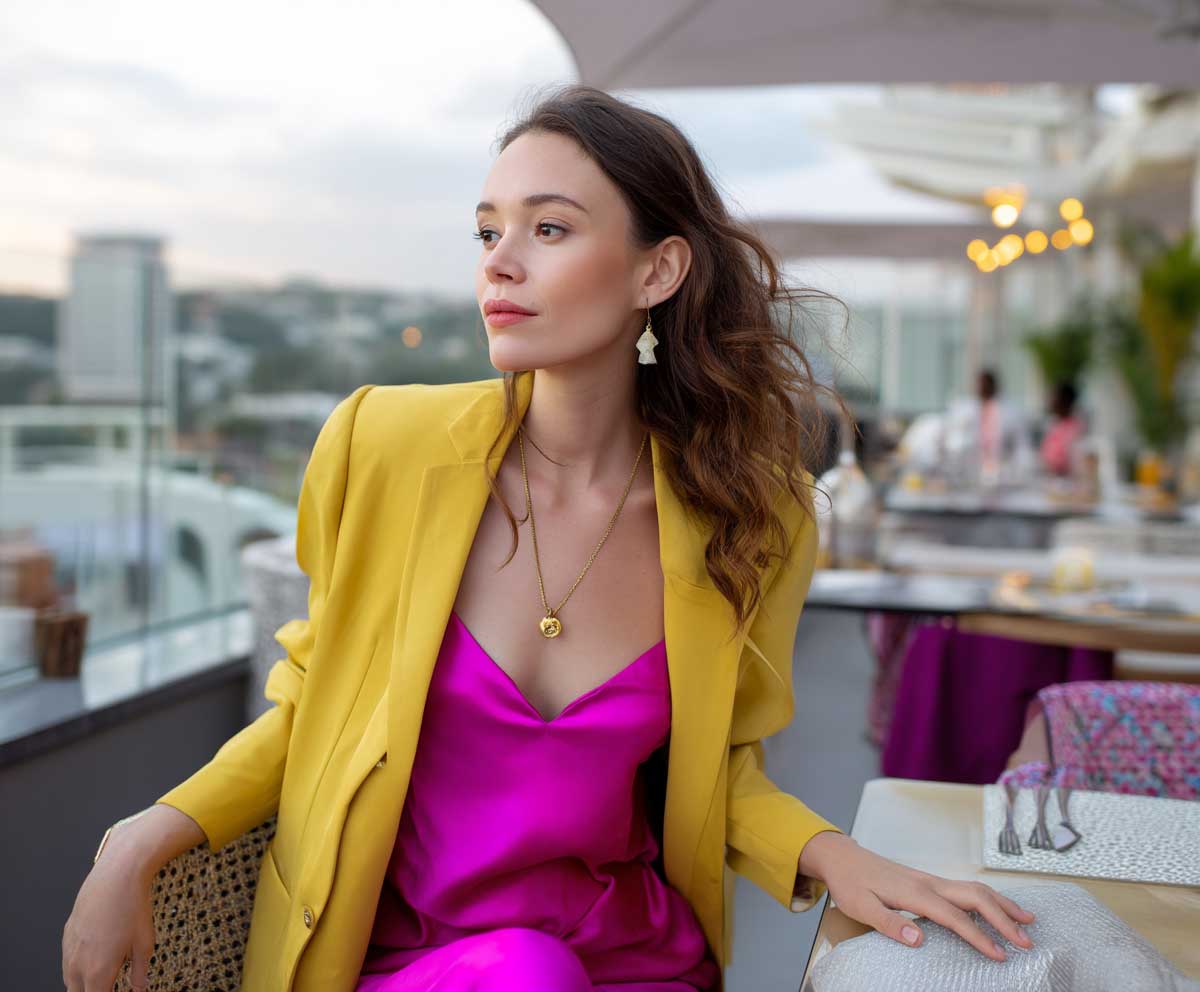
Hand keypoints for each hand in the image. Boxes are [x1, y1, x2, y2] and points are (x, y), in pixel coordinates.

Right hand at [62, 829, 156, 990]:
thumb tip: (140, 989)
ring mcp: (69, 950)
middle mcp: (77, 965)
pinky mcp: (67, 936)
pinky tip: (95, 959)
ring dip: (85, 984)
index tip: (119, 991)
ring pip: (70, 981)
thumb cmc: (132, 908)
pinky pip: (68, 962)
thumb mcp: (144, 945)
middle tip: (112, 984)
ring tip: (105, 979)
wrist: (116, 877)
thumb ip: (140, 974)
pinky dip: (79, 968)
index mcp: (98, 973)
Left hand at [798, 831, 1034, 960]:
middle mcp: (929, 883)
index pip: (954, 917)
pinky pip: (966, 888)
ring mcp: (931, 880)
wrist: (842, 857)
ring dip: (1002, 905)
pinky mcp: (929, 881)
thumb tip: (919, 940)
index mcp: (915, 892)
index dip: (979, 937)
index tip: (999, 956)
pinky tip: (998, 909)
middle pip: (975, 896)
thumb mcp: (861, 907)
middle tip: (1026, 941)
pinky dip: (989, 898)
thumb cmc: (850, 883)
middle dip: (1003, 918)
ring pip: (975, 889)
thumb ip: (889, 924)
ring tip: (1027, 921)